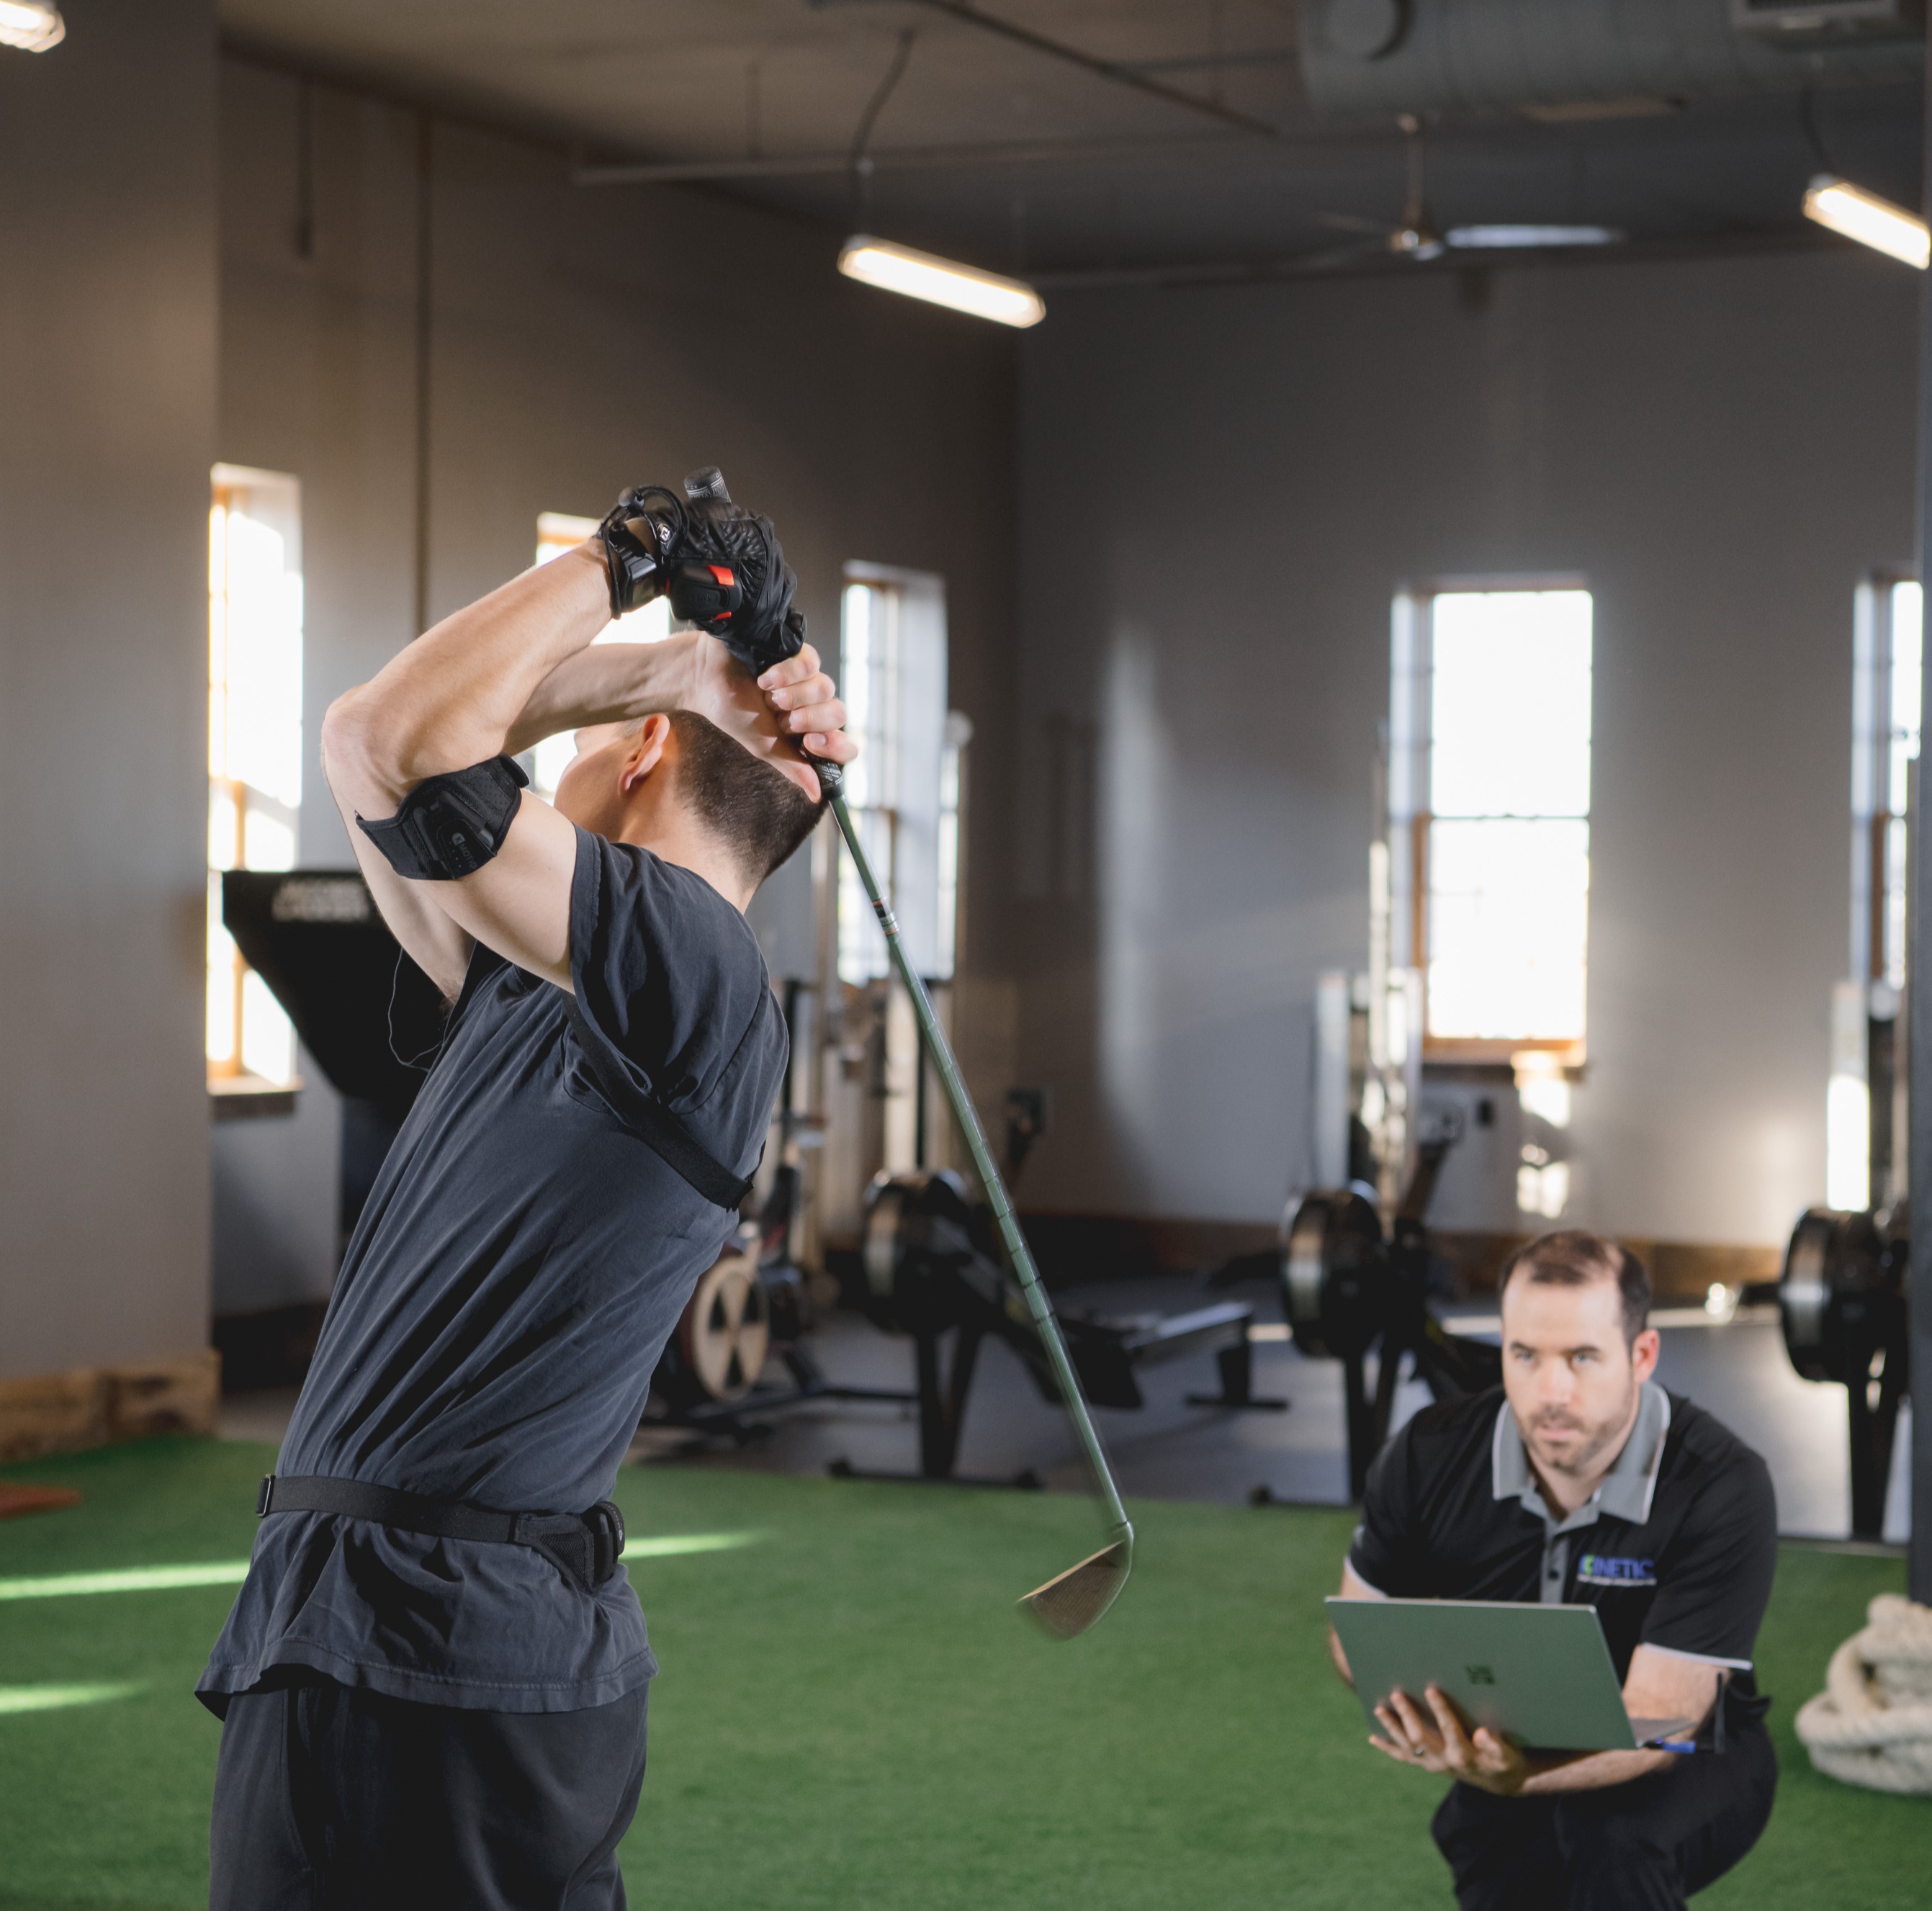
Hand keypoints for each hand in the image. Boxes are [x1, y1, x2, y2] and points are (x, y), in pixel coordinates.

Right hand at [684, 636, 854, 800]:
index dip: (835, 747)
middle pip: (839, 713)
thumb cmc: (735, 714)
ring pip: (825, 687)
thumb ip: (793, 767)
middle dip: (808, 719)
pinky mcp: (799, 652)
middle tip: (780, 718)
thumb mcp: (764, 746)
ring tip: (766, 696)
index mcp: (810, 733)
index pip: (844, 746)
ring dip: (794, 696)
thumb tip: (817, 796)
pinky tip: (764, 677)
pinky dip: (787, 673)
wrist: (706, 681)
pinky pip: (811, 663)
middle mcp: (815, 705)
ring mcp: (809, 677)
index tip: (810, 744)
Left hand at [1369, 1685, 1530, 1796]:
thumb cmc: (1504, 1761)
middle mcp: (1445, 1761)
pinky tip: (1373, 1737)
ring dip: (1392, 1728)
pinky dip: (1388, 1747)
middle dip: (1407, 1715)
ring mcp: (1433, 1764)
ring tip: (1379, 1708)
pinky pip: (1404, 1757)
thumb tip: (1482, 1734)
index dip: (1441, 1710)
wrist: (1500, 1782)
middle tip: (1396, 1693)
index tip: (1431, 1689)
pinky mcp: (1427, 1764)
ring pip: (1407, 1746)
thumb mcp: (1507, 1755)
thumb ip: (1496, 1746)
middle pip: (1421, 1738)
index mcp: (1465, 1754)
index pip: (1450, 1730)